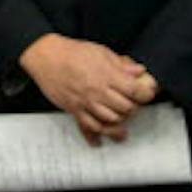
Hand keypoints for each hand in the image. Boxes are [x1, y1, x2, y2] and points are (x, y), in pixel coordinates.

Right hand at [19, 34, 153, 143]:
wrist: (45, 56)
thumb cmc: (72, 52)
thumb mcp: (100, 51)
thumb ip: (121, 64)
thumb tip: (139, 71)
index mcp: (107, 75)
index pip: (135, 91)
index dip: (146, 94)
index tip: (145, 93)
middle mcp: (98, 91)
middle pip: (126, 108)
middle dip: (133, 107)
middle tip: (131, 103)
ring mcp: (86, 102)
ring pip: (111, 120)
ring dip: (119, 121)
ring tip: (121, 120)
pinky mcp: (74, 109)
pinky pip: (88, 127)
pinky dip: (96, 135)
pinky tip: (100, 140)